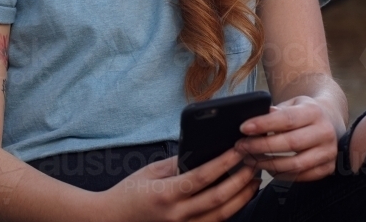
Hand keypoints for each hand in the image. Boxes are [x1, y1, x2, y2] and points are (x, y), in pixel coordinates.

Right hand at [94, 148, 260, 221]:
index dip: (224, 163)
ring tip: (253, 181)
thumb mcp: (150, 171)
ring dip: (242, 198)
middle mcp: (177, 215)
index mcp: (166, 194)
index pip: (203, 177)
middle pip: (218, 199)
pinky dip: (230, 211)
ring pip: (222, 216)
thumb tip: (201, 153)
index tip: (238, 150)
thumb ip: (176, 163)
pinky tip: (239, 198)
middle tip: (253, 164)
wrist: (112, 219)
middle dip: (240, 181)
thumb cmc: (129, 192)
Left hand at [233, 96, 338, 181]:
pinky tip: (266, 168)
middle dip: (261, 146)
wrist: (329, 121)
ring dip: (268, 164)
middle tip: (241, 147)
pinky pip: (300, 177)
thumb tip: (251, 120)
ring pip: (295, 164)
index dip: (263, 124)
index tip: (243, 128)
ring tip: (249, 159)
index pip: (286, 119)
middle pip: (290, 143)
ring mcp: (328, 153)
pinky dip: (281, 175)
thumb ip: (274, 111)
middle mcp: (325, 132)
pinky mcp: (327, 169)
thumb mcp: (291, 104)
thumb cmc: (303, 112)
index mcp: (314, 112)